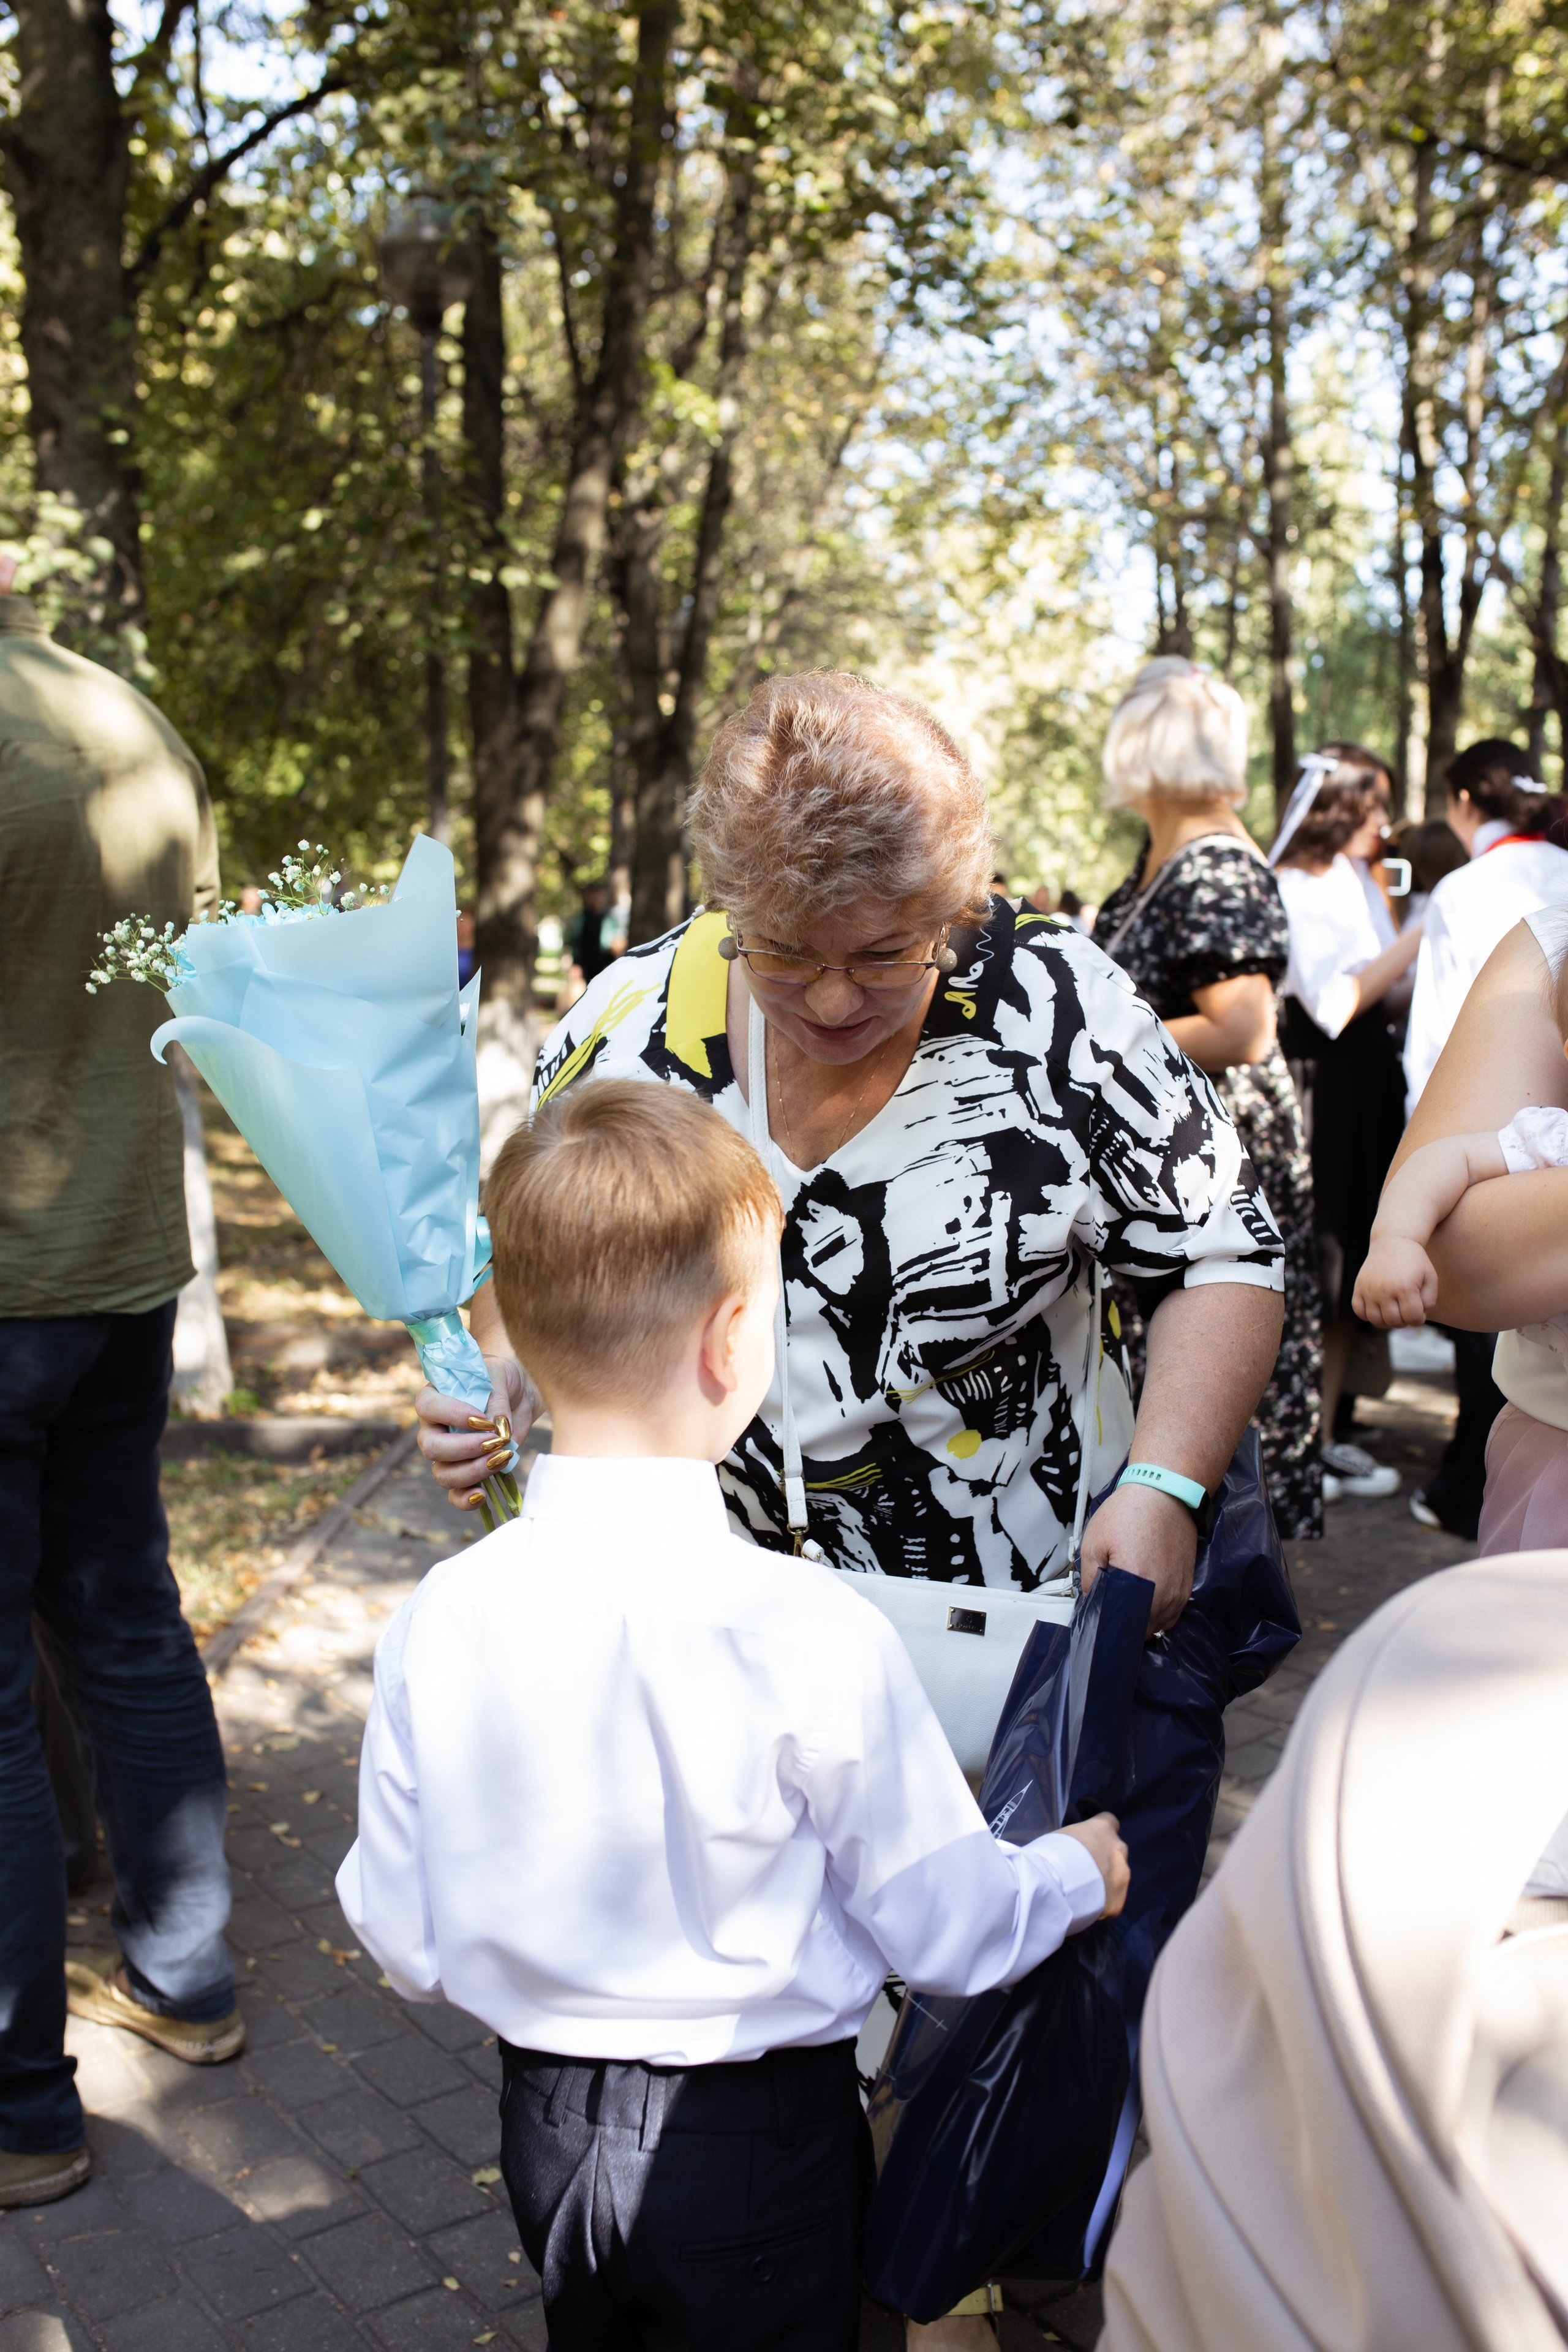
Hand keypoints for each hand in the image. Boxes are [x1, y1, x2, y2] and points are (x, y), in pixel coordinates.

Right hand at [416, 1355, 535, 1510]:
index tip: (483, 1419)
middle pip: (431, 1447)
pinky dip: (466, 1500)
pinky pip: (455, 1495)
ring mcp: (447, 1455)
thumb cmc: (502, 1379)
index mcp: (434, 1398)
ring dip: (472, 1472)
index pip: (427, 1407)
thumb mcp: (500, 1375)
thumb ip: (496, 1397)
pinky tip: (483, 1494)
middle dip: (465, 1448)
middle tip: (495, 1441)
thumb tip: (497, 1428)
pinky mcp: (465, 1473)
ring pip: (443, 1474)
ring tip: (501, 1457)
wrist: (519, 1397)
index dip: (452, 1415)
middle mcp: (434, 1429)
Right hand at [1060, 1812, 1129, 1918]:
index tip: (1091, 1841)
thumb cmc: (1051, 1854)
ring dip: (1105, 1882)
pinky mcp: (1118, 1902)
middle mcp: (1119, 1850)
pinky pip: (1112, 1901)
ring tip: (1084, 1892)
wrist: (1054, 1887)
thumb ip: (1079, 1841)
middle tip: (1085, 1870)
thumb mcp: (1063, 1837)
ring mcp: (1122, 1877)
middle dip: (1105, 1859)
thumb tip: (1078, 1849)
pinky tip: (1085, 1906)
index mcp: (1103, 1829)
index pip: (1110, 1822)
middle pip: (1116, 1852)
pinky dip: (1102, 1903)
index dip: (1101, 1833)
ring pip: (1118, 1878)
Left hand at [1079, 1482, 1196, 1634]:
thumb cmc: (1131, 1513)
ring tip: (1127, 1605)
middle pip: (1137, 1631)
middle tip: (1109, 1611)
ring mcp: (1176, 1594)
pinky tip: (1144, 1601)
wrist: (1165, 1494)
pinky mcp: (1186, 1589)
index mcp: (1136, 1582)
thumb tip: (1091, 1602)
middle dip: (1122, 1625)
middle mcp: (1160, 1594)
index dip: (1105, 1627)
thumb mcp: (1095, 1542)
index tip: (1097, 1622)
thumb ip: (1090, 1579)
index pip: (1119, 1626)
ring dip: (1140, 1622)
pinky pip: (1170, 1617)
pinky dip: (1156, 1615)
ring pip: (1155, 1628)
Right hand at [1352, 1235, 1437, 1328]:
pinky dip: (1368, 1315)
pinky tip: (1378, 1307)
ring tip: (1394, 1310)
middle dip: (1404, 1320)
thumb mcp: (1430, 1278)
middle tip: (1407, 1309)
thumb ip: (1429, 1301)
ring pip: (1376, 1320)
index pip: (1413, 1318)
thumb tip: (1416, 1318)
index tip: (1420, 1310)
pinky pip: (1359, 1311)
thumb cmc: (1414, 1262)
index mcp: (1405, 1288)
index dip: (1419, 1318)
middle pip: (1394, 1321)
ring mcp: (1369, 1290)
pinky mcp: (1358, 1288)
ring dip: (1388, 1320)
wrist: (1392, 1241)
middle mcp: (1385, 1290)